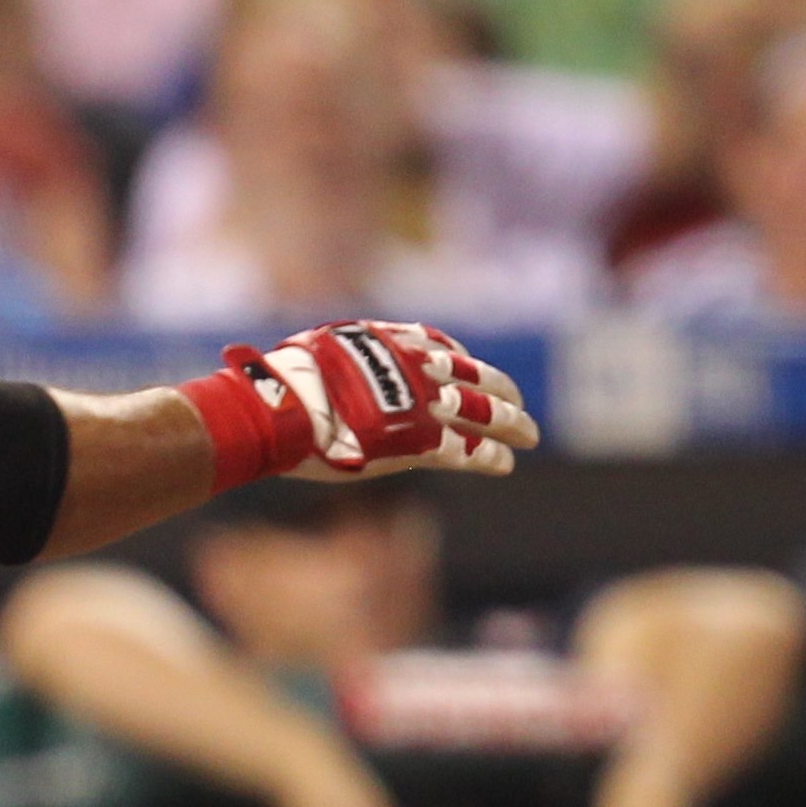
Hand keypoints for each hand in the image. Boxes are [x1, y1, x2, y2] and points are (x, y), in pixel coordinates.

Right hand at [188, 320, 535, 485]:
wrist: (277, 411)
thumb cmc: (280, 387)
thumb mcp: (313, 353)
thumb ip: (334, 357)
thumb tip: (314, 360)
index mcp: (390, 343)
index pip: (442, 346)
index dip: (463, 360)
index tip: (472, 368)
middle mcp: (416, 368)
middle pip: (476, 376)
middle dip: (503, 392)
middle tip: (520, 404)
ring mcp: (423, 405)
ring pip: (485, 412)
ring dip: (512, 424)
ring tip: (528, 435)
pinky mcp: (422, 443)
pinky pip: (469, 449)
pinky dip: (491, 456)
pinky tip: (505, 463)